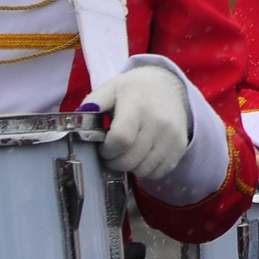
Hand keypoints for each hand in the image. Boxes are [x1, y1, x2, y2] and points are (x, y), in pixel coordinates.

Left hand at [92, 66, 192, 181]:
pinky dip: (146, 170)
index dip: (107, 150)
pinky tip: (141, 156)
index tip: (103, 146)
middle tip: (110, 154)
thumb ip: (92, 105)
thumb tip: (78, 127)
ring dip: (129, 167)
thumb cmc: (133, 90)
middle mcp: (158, 122)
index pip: (121, 139)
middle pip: (130, 159)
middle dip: (114, 162)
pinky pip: (158, 172)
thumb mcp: (110, 89)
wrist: (168, 86)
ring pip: (144, 169)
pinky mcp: (181, 146)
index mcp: (137, 105)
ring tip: (126, 154)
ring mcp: (172, 136)